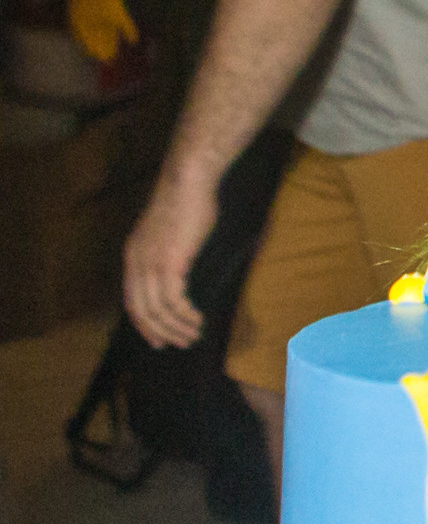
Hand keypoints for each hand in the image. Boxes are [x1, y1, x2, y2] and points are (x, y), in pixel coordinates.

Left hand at [123, 161, 219, 349]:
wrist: (188, 180)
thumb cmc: (186, 199)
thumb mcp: (169, 231)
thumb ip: (168, 252)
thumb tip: (180, 270)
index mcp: (133, 255)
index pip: (132, 301)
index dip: (144, 324)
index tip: (159, 339)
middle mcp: (136, 263)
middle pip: (142, 312)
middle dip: (161, 332)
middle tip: (180, 343)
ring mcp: (150, 265)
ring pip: (158, 311)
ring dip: (177, 328)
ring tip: (194, 335)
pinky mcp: (169, 264)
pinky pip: (174, 303)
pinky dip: (185, 316)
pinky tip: (198, 319)